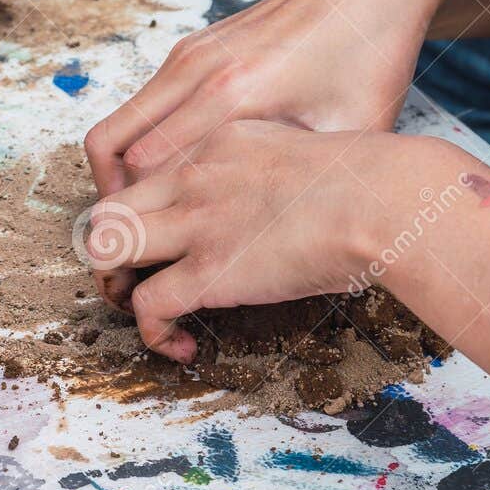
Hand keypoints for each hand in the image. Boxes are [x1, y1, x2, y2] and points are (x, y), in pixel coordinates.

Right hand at [83, 0, 447, 307]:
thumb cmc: (369, 58)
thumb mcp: (349, 136)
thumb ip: (298, 183)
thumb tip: (270, 239)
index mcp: (236, 96)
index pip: (149, 173)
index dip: (141, 223)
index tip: (147, 261)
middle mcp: (199, 72)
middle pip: (113, 151)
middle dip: (113, 207)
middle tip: (131, 247)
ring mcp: (189, 55)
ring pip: (117, 127)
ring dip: (116, 177)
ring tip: (141, 218)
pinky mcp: (192, 47)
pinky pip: (139, 107)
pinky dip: (135, 147)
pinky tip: (169, 177)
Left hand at [83, 122, 453, 362]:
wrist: (385, 198)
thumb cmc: (377, 181)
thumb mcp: (312, 151)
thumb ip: (283, 171)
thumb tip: (294, 203)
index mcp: (220, 143)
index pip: (151, 170)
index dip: (148, 209)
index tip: (173, 239)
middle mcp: (195, 177)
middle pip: (110, 202)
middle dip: (111, 244)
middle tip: (137, 277)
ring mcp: (196, 222)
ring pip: (105, 245)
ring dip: (115, 285)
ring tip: (144, 310)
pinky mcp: (207, 271)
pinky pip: (146, 304)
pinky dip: (152, 332)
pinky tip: (180, 346)